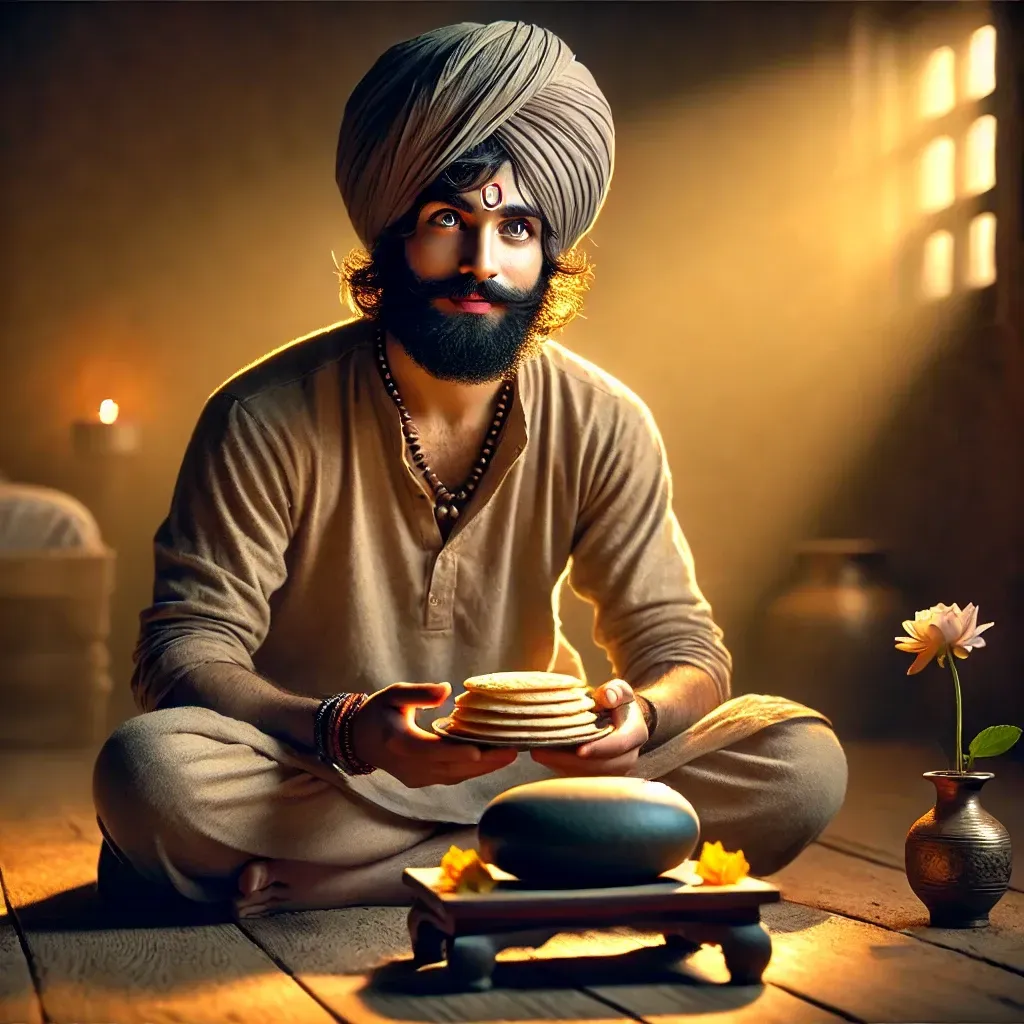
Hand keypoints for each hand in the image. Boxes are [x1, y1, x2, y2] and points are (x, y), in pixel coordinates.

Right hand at [350, 682, 516, 787]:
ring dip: (483, 768)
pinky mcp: (423, 780)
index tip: (478, 751)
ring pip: (454, 776)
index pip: (430, 750)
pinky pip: (452, 777)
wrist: (359, 740)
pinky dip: (472, 770)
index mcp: (398, 742)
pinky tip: (493, 759)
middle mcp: (409, 765)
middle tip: (512, 751)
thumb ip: (419, 693)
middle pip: (450, 768)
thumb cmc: (378, 712)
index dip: (454, 752)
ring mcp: (416, 777)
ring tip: (510, 754)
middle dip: (483, 762)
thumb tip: (446, 690)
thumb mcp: (393, 694)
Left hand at [530, 679, 647, 775]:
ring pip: (588, 776)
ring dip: (562, 767)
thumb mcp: (620, 691)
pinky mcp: (600, 776)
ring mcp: (614, 770)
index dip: (599, 748)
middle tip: (541, 753)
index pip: (619, 744)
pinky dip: (561, 769)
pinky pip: (581, 778)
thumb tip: (606, 696)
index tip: (579, 750)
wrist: (624, 722)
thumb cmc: (618, 704)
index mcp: (635, 735)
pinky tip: (543, 757)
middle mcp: (628, 758)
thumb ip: (616, 690)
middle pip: (601, 767)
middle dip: (570, 762)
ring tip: (537, 754)